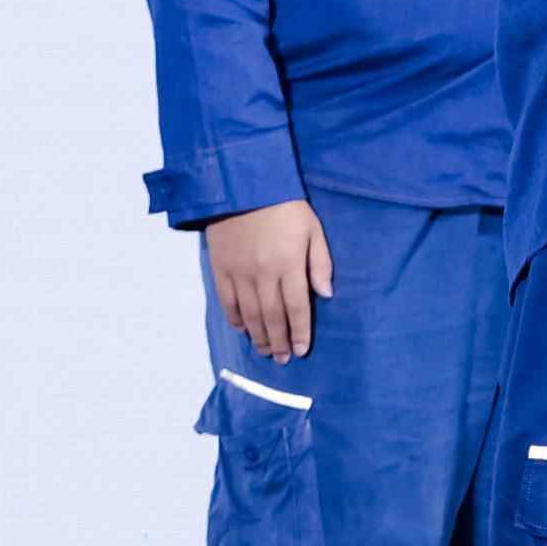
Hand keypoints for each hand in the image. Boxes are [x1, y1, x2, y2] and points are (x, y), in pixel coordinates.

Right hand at [202, 198, 332, 360]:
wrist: (243, 186)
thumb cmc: (285, 206)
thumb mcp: (313, 229)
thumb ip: (320, 263)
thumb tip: (326, 294)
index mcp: (289, 264)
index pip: (297, 307)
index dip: (300, 332)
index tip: (302, 350)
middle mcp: (263, 273)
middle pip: (272, 317)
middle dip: (279, 341)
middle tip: (283, 359)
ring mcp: (239, 273)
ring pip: (249, 315)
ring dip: (259, 337)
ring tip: (267, 351)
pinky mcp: (220, 268)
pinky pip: (228, 302)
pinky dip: (236, 319)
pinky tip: (244, 330)